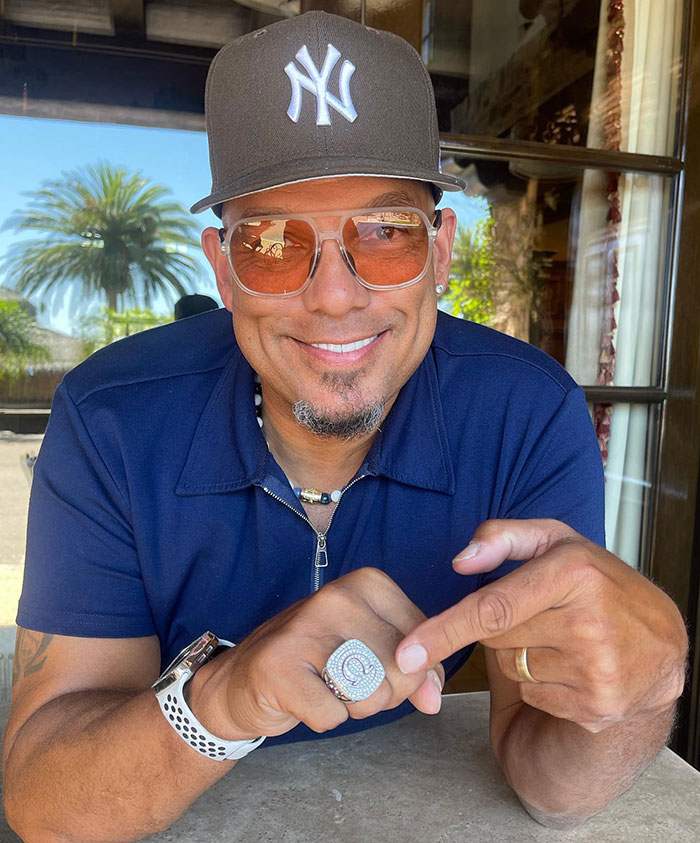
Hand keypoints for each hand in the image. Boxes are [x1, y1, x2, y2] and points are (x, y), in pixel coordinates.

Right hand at [204, 568, 444, 738]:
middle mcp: (337, 597)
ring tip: (325, 686)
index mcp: (367, 584)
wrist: (242, 679)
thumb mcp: (374, 651)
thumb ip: (416, 670)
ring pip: (371, 694)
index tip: (373, 662)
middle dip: (382, 693)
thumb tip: (434, 698)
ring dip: (353, 707)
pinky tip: (303, 698)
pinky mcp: (279, 666)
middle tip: (345, 680)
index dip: (408, 670)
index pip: (424, 641)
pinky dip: (323, 719)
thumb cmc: (317, 662)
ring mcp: (305, 628)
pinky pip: (333, 717)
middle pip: (400, 670)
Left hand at [395, 519, 686, 732]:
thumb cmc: (596, 583)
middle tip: (543, 612)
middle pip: (497, 637)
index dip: (444, 630)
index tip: (406, 652)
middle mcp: (589, 625)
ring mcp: (596, 673)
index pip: (493, 608)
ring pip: (513, 667)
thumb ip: (503, 537)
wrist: (661, 644)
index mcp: (575, 573)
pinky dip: (543, 682)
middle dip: (502, 625)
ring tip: (566, 638)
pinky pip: (535, 694)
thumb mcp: (556, 541)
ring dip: (524, 654)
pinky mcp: (598, 708)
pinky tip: (575, 665)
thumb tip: (459, 562)